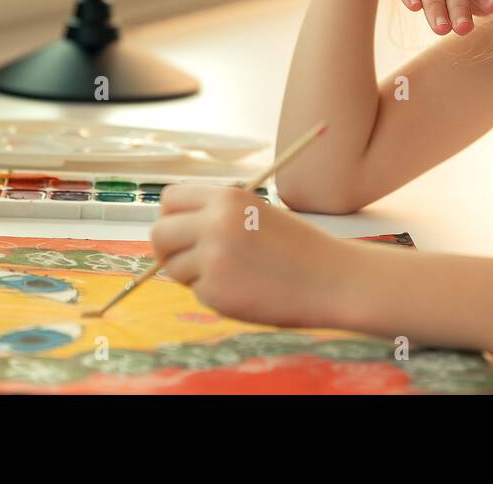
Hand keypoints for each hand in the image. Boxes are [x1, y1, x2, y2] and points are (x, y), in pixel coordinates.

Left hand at [149, 184, 351, 328]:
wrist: (333, 279)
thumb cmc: (297, 247)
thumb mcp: (256, 214)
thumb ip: (215, 216)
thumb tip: (170, 231)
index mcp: (226, 198)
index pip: (170, 199)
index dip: (171, 216)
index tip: (179, 230)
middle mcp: (214, 224)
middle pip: (159, 234)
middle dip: (167, 250)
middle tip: (186, 260)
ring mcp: (214, 259)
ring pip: (175, 268)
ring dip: (194, 275)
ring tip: (234, 274)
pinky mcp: (217, 292)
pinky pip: (198, 293)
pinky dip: (216, 295)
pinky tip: (247, 290)